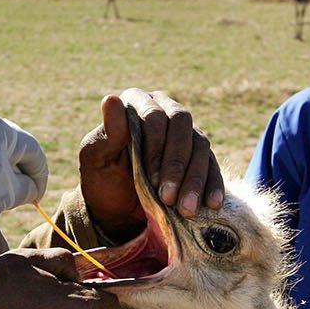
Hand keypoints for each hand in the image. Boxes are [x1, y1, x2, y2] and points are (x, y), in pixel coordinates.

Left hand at [78, 89, 223, 241]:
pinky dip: (213, 185)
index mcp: (137, 102)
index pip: (154, 115)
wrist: (116, 205)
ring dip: (195, 179)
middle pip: (182, 124)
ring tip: (187, 210)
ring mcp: (186, 132)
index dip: (155, 147)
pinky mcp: (200, 155)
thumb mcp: (96, 158)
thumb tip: (111, 99)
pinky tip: (212, 204)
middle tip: (169, 198)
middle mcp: (165, 109)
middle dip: (177, 163)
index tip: (150, 179)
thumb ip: (108, 131)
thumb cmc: (101, 177)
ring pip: (200, 146)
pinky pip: (212, 165)